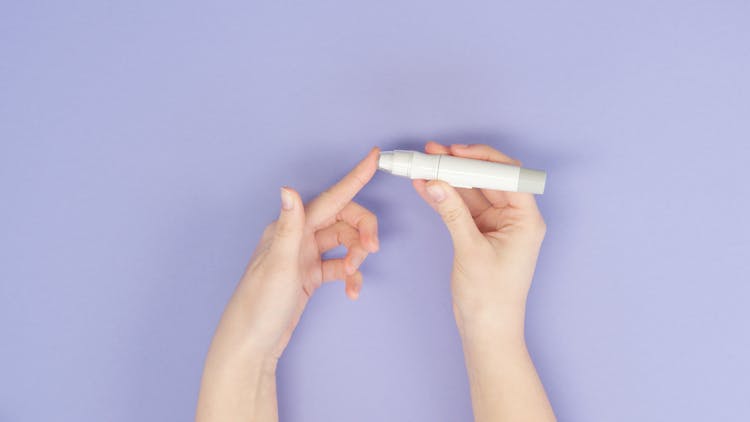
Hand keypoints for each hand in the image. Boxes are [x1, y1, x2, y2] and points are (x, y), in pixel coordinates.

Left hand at [197, 148, 379, 421]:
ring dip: (356, 256)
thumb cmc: (259, 306)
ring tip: (353, 277)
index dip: (355, 178)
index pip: (330, 198)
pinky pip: (339, 265)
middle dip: (362, 231)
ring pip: (344, 243)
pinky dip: (350, 275)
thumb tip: (287, 190)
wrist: (252, 344)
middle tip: (373, 249)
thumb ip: (289, 227)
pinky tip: (352, 291)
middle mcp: (298, 237)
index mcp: (290, 228)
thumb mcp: (279, 265)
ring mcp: (305, 256)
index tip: (375, 157)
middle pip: (343, 220)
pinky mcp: (310, 275)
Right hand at [412, 142, 545, 339]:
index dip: (480, 159)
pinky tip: (424, 186)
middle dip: (458, 165)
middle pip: (486, 179)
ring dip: (447, 179)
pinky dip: (443, 197)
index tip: (453, 152)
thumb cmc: (491, 298)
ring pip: (470, 191)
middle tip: (432, 153)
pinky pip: (460, 207)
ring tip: (422, 165)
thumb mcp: (470, 251)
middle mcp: (514, 218)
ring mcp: (496, 225)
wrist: (486, 331)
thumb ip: (452, 213)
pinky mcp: (479, 233)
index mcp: (526, 219)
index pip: (507, 175)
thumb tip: (434, 182)